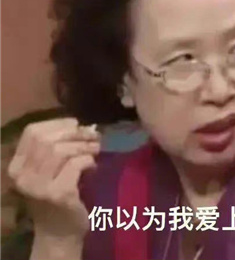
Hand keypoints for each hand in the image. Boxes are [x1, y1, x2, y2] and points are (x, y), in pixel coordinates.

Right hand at [7, 118, 100, 238]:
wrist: (59, 233)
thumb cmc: (55, 194)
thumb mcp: (49, 168)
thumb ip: (58, 146)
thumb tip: (81, 124)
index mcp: (17, 165)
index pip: (32, 132)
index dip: (56, 123)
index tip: (75, 123)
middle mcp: (22, 176)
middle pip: (48, 139)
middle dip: (74, 133)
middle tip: (93, 136)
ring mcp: (38, 186)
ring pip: (61, 150)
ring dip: (84, 146)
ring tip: (96, 149)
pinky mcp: (58, 194)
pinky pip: (75, 164)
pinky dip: (88, 161)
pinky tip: (92, 167)